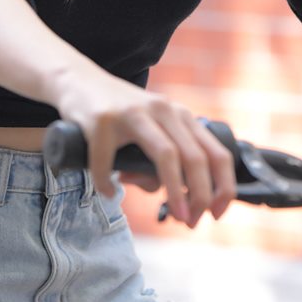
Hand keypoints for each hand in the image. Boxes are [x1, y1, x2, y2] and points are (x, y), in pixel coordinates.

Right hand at [53, 62, 235, 226]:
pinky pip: (108, 163)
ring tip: (174, 215)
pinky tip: (108, 190)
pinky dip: (108, 184)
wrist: (77, 80)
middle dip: (201, 196)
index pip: (216, 153)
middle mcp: (162, 110)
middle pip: (195, 157)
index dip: (223, 187)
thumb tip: (158, 191)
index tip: (217, 213)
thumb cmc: (118, 114)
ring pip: (166, 156)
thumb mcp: (148, 132)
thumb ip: (159, 162)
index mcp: (179, 116)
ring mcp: (133, 113)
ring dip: (175, 192)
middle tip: (193, 221)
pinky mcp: (102, 120)